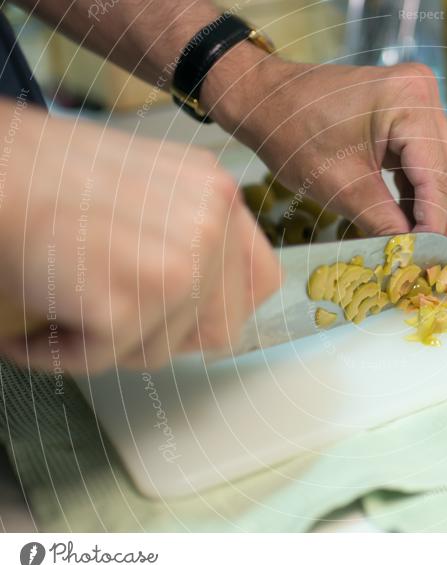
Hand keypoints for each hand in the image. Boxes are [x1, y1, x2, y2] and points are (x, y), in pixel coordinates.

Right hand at [0, 103, 278, 372]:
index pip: (261, 282)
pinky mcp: (130, 302)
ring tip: (67, 304)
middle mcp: (212, 225)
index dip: (220, 309)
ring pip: (162, 351)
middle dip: (166, 335)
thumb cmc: (46, 177)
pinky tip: (38, 325)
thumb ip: (189, 235)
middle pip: (221, 330)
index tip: (176, 310)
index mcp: (218, 194)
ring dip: (111, 343)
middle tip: (116, 318)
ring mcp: (179, 265)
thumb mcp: (150, 188)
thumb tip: (201, 299)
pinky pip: (105, 358)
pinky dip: (62, 352)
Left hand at [206, 51, 446, 241]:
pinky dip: (420, 194)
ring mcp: (417, 101)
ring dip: (435, 210)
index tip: (435, 263)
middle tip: (438, 263)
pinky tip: (414, 225)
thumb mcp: (341, 186)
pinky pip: (425, 160)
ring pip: (442, 168)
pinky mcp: (408, 114)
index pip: (437, 175)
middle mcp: (422, 93)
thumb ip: (383, 223)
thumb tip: (412, 258)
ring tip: (427, 249)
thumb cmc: (293, 133)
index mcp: (408, 102)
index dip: (438, 223)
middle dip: (443, 220)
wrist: (266, 100)